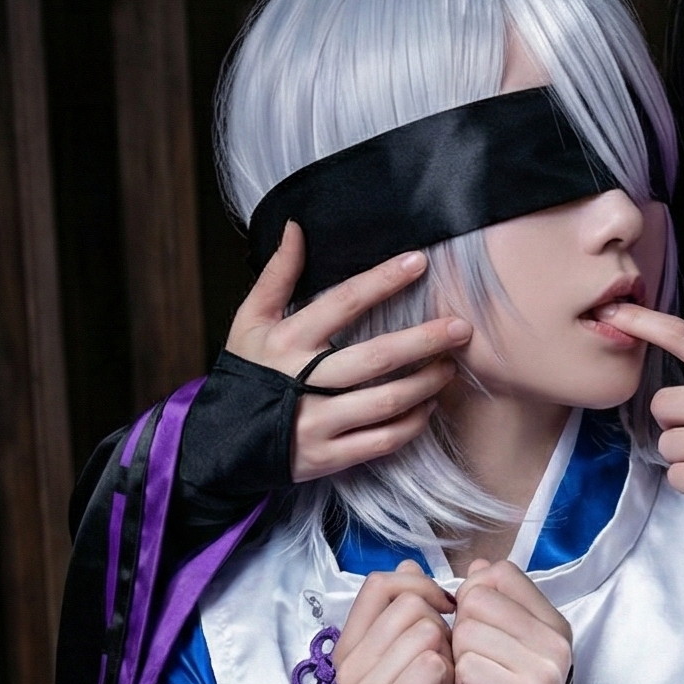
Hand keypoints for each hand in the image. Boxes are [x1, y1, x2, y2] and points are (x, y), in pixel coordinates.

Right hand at [227, 222, 471, 483]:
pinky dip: (411, 425)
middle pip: (376, 358)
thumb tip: (296, 226)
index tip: (419, 262)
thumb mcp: (251, 320)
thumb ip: (277, 274)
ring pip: (385, 402)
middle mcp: (302, 382)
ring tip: (450, 366)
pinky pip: (381, 441)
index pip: (343, 302)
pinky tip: (427, 407)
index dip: (383, 281)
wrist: (222, 443)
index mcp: (287, 340)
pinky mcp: (327, 457)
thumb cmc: (247, 373)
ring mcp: (316, 423)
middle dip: (424, 341)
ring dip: (426, 384)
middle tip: (462, 327)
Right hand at [332, 562, 472, 683]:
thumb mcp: (425, 654)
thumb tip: (408, 562)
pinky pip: (433, 663)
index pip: (380, 584)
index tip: (445, 613)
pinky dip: (452, 681)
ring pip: (425, 630)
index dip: (420, 586)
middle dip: (442, 629)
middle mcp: (347, 667)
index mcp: (352, 648)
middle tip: (444, 670)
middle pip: (408, 603)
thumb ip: (413, 611)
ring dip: (450, 658)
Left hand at [450, 562, 573, 683]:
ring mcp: (546, 670)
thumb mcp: (495, 650)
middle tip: (478, 675)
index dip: (472, 604)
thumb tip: (478, 566)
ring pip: (466, 631)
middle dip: (461, 638)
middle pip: (476, 599)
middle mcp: (558, 643)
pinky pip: (467, 665)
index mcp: (553, 624)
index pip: (497, 573)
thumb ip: (490, 606)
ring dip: (459, 666)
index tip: (481, 643)